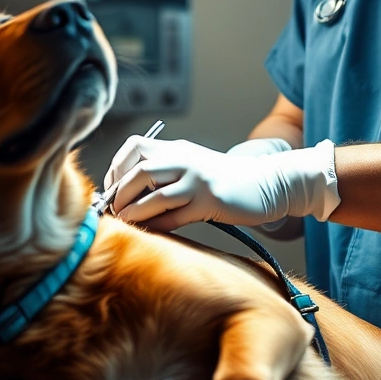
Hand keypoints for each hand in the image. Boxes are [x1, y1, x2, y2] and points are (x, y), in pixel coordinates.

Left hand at [103, 136, 337, 231]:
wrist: (268, 183)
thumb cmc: (225, 181)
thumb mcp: (193, 168)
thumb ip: (165, 176)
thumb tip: (126, 198)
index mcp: (178, 148)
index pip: (134, 147)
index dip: (116, 168)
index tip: (112, 190)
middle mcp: (185, 159)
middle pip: (139, 171)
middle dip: (119, 194)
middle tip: (114, 211)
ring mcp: (198, 180)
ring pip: (154, 195)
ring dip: (134, 212)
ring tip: (126, 224)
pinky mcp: (211, 201)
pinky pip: (175, 216)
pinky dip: (158, 225)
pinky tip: (152, 231)